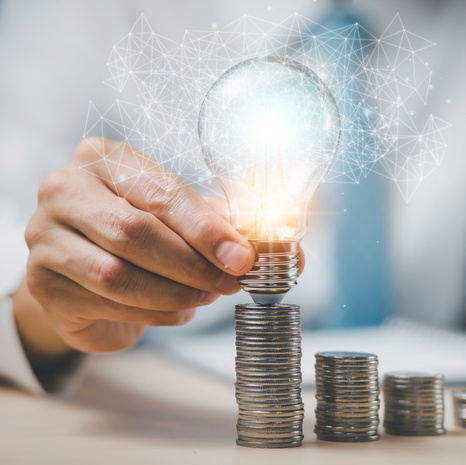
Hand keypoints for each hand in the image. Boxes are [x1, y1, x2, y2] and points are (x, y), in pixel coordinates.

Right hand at [19, 137, 258, 356]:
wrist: (87, 269)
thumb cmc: (141, 232)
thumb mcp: (181, 217)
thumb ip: (227, 226)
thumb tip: (291, 255)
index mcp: (102, 158)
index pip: (161, 193)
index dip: (207, 230)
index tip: (243, 258)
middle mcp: (64, 190)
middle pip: (135, 233)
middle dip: (193, 264)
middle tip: (230, 283)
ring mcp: (44, 237)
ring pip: (119, 275)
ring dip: (175, 292)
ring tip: (206, 296)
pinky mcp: (42, 283)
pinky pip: (107, 304)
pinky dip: (154, 312)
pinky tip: (178, 309)